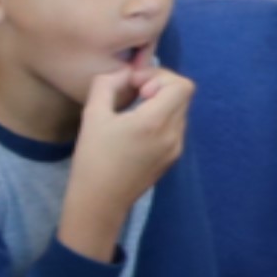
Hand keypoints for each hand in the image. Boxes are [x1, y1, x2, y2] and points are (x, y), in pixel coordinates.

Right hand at [78, 53, 195, 201]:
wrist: (99, 202)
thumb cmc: (93, 158)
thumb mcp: (93, 115)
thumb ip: (107, 84)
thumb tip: (124, 73)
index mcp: (156, 122)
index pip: (182, 85)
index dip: (160, 77)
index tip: (136, 86)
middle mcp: (173, 135)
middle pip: (183, 95)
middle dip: (160, 87)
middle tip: (135, 95)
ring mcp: (175, 149)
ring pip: (180, 111)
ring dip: (161, 103)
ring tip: (134, 111)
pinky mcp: (171, 159)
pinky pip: (175, 128)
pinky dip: (162, 119)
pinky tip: (137, 129)